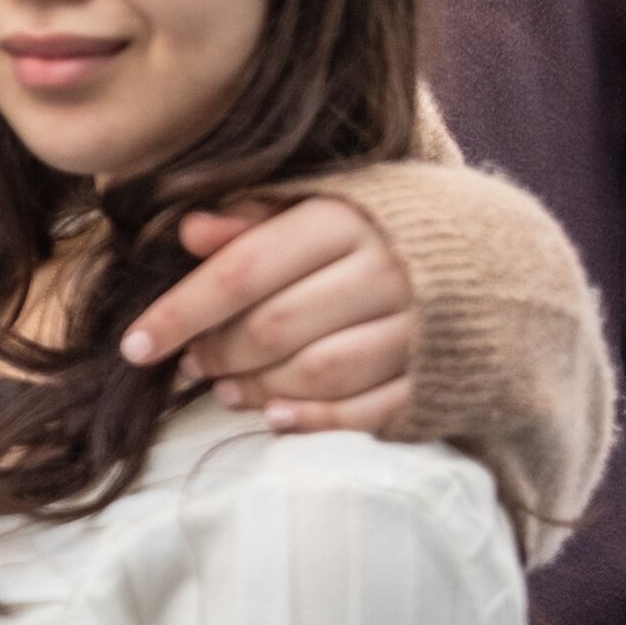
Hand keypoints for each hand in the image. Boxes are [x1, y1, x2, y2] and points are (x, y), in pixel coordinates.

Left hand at [119, 195, 415, 433]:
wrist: (491, 257)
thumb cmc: (378, 226)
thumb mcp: (317, 204)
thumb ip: (252, 218)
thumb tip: (186, 231)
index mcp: (343, 220)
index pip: (242, 270)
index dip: (181, 310)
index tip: (134, 345)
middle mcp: (384, 272)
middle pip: (275, 327)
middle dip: (219, 352)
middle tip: (188, 365)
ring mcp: (417, 330)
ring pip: (317, 373)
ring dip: (259, 387)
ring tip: (224, 390)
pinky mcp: (439, 377)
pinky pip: (368, 411)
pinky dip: (315, 420)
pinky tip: (275, 418)